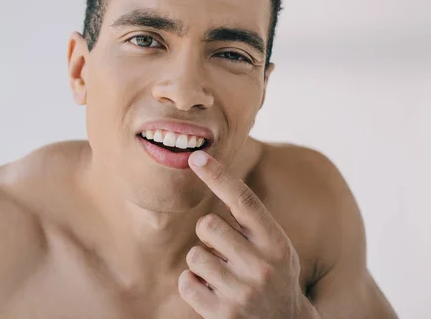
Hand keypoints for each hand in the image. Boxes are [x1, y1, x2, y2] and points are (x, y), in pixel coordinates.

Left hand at [178, 150, 310, 318]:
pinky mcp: (222, 314)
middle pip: (208, 225)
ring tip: (222, 276)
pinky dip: (193, 285)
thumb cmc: (273, 277)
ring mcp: (242, 292)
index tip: (197, 158)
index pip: (243, 200)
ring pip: (194, 255)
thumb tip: (216, 179)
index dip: (219, 176)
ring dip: (202, 263)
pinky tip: (212, 293)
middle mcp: (261, 266)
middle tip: (223, 250)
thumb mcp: (275, 247)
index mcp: (276, 243)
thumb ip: (252, 223)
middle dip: (208, 235)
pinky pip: (186, 282)